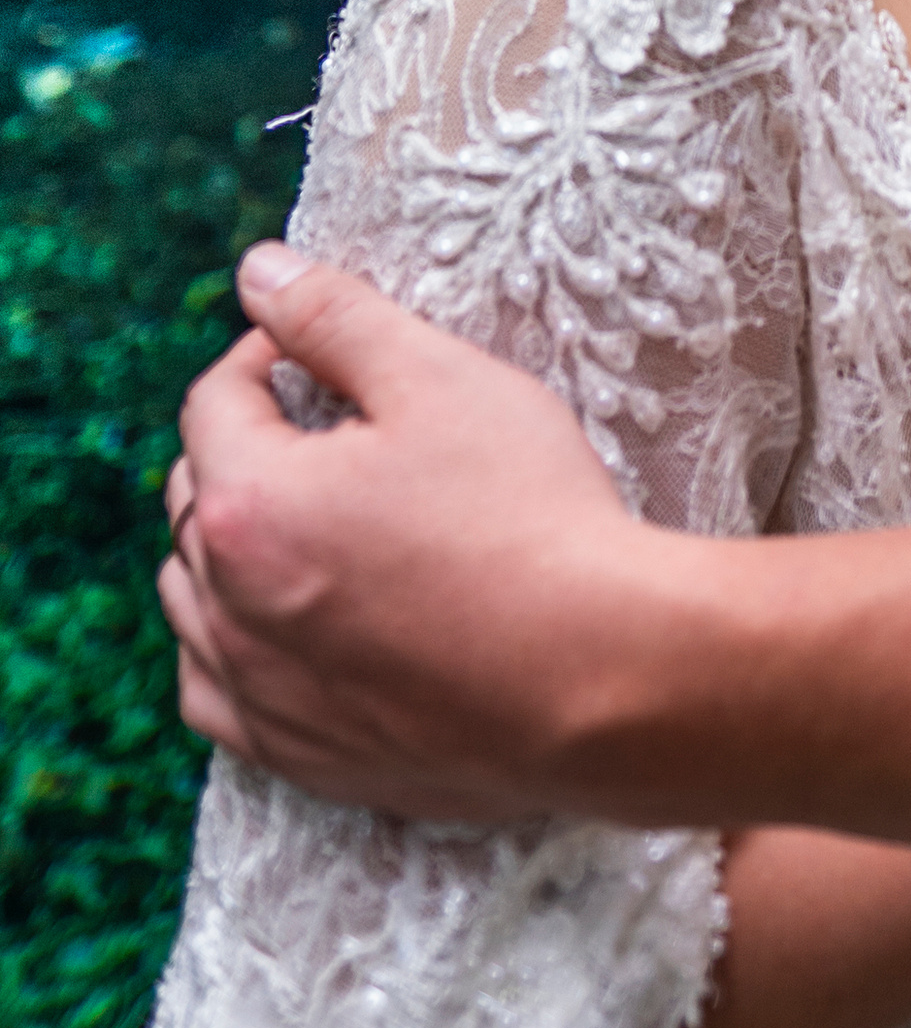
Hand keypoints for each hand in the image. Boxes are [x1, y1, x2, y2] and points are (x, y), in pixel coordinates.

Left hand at [159, 242, 647, 817]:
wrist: (600, 674)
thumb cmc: (527, 517)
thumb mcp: (441, 379)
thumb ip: (336, 317)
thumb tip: (257, 270)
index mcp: (252, 503)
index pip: (214, 402)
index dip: (266, 355)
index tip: (324, 352)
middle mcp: (229, 606)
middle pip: (197, 497)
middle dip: (247, 446)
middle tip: (334, 427)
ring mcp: (259, 693)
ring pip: (193, 601)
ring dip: (231, 547)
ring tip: (313, 518)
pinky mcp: (299, 757)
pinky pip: (216, 696)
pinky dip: (232, 649)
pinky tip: (288, 626)